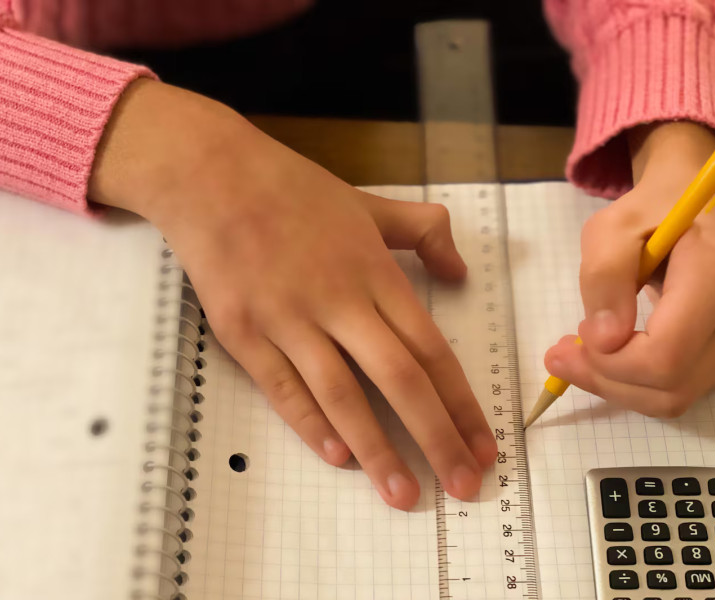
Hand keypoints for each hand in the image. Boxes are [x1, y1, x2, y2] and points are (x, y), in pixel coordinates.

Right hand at [90, 79, 496, 508]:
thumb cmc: (292, 189)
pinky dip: (311, 424)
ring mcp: (288, 319)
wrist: (211, 175)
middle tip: (465, 485)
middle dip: (437, 438)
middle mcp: (338, 300)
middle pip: (400, 379)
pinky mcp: (243, 332)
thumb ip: (423, 232)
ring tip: (405, 494)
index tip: (486, 444)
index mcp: (374, 272)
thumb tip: (460, 270)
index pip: (431, 349)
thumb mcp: (368, 203)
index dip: (463, 402)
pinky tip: (339, 457)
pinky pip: (282, 388)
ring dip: (378, 449)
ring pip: (342, 394)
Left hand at [545, 121, 714, 416]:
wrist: (694, 206)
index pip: (665, 355)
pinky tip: (612, 357)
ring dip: (617, 387)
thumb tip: (605, 340)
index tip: (580, 331)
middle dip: (607, 379)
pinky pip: (681, 392)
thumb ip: (604, 276)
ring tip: (580, 354)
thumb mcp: (610, 227)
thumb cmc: (651, 210)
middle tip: (563, 354)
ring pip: (674, 399)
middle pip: (670, 388)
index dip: (612, 360)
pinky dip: (637, 385)